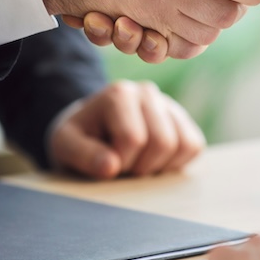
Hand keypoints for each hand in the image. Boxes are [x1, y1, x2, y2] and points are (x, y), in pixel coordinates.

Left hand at [48, 80, 204, 178]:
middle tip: (122, 166)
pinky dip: (176, 163)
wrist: (91, 132)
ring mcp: (168, 105)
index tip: (105, 162)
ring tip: (136, 162)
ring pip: (183, 145)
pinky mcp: (182, 121)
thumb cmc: (79, 139)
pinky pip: (194, 146)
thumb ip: (82, 154)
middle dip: (141, 166)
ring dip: (159, 167)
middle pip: (162, 142)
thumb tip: (111, 166)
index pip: (133, 139)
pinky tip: (153, 161)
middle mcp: (147, 92)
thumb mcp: (65, 145)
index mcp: (118, 94)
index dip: (120, 162)